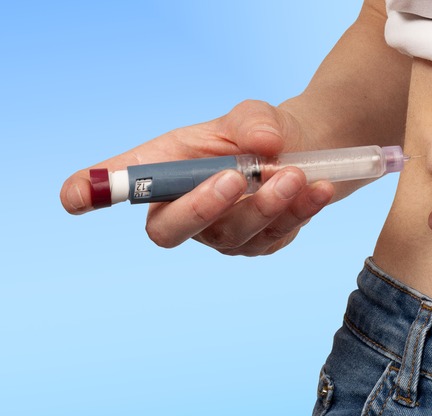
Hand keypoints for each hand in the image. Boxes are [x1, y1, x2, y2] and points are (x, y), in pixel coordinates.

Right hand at [61, 100, 334, 255]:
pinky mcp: (260, 246)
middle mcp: (185, 209)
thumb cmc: (262, 134)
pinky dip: (300, 211)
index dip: (91, 193)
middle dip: (203, 207)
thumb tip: (262, 143)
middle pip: (170, 231)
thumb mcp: (254, 116)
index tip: (76, 197)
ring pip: (235, 236)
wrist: (307, 154)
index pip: (120, 186)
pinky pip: (276, 237)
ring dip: (268, 205)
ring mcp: (221, 235)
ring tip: (297, 174)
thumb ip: (253, 123)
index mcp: (167, 170)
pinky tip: (318, 189)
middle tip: (238, 178)